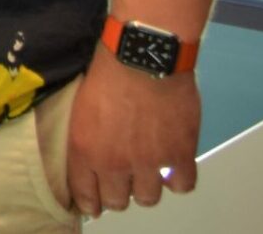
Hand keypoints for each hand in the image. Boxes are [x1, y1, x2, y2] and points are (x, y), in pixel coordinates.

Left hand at [65, 52, 199, 216]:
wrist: (140, 57)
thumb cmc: (107, 73)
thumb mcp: (80, 110)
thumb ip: (85, 141)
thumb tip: (90, 160)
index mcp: (85, 151)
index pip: (86, 195)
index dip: (92, 203)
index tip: (95, 205)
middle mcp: (115, 163)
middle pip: (118, 202)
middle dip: (120, 194)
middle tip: (124, 181)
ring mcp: (148, 162)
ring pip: (149, 198)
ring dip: (148, 186)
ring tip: (148, 170)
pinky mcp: (179, 154)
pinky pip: (182, 185)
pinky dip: (178, 179)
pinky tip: (173, 166)